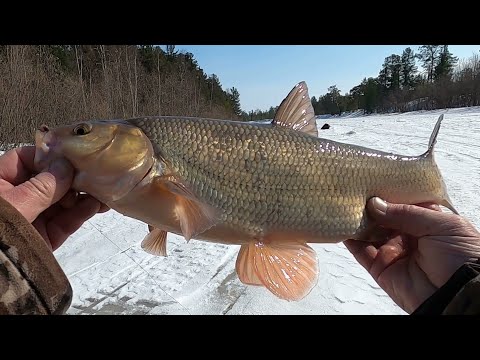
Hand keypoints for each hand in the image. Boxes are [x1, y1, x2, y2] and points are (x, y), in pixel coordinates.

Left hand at [0, 146, 107, 250]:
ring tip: (103, 190)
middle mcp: (17, 198)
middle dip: (72, 177)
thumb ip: (43, 186)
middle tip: (94, 174)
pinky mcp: (45, 236)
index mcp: (0, 183)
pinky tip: (96, 205)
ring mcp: (32, 218)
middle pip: (49, 180)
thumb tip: (66, 166)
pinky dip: (82, 213)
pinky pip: (66, 221)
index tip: (71, 157)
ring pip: (61, 201)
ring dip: (83, 195)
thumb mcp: (16, 203)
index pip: (25, 159)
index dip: (48, 157)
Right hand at [345, 197, 479, 313]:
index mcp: (428, 221)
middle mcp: (409, 234)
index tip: (372, 178)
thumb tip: (374, 203)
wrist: (459, 295)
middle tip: (353, 188)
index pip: (403, 202)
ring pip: (369, 231)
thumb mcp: (441, 225)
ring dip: (357, 219)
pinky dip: (349, 238)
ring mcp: (393, 251)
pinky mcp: (380, 268)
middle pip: (383, 215)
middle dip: (369, 204)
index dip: (389, 191)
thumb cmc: (461, 256)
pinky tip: (341, 224)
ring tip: (343, 203)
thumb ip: (406, 212)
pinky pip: (360, 251)